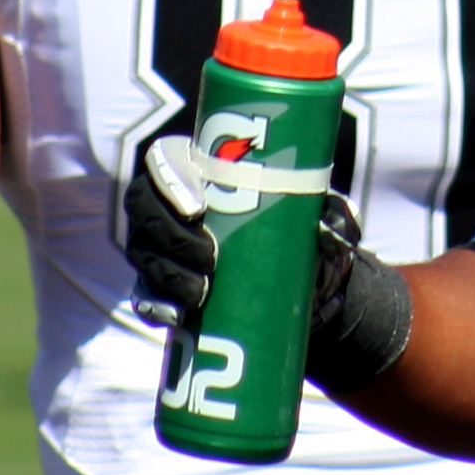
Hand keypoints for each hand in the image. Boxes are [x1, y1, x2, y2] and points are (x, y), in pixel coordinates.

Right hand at [117, 137, 411, 392]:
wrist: (294, 279)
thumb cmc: (298, 228)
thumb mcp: (318, 215)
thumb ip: (330, 216)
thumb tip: (327, 231)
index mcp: (201, 166)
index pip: (165, 157)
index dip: (170, 179)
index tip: (199, 208)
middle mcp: (169, 201)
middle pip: (144, 205)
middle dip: (172, 233)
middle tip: (210, 257)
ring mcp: (157, 242)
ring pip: (143, 251)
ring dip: (167, 272)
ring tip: (202, 292)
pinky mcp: (157, 281)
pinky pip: (145, 292)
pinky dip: (157, 305)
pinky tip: (176, 316)